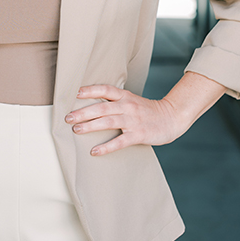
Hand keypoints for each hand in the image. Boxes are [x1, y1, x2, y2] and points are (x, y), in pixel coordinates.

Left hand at [65, 84, 182, 156]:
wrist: (172, 117)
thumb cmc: (147, 110)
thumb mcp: (131, 100)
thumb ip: (115, 100)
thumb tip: (91, 104)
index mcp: (125, 96)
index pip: (105, 89)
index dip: (89, 90)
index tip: (74, 93)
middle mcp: (127, 106)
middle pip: (102, 107)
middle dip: (83, 112)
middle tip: (67, 117)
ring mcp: (133, 120)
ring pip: (108, 121)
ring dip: (90, 126)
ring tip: (76, 130)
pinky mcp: (138, 135)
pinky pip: (120, 141)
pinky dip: (106, 147)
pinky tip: (94, 151)